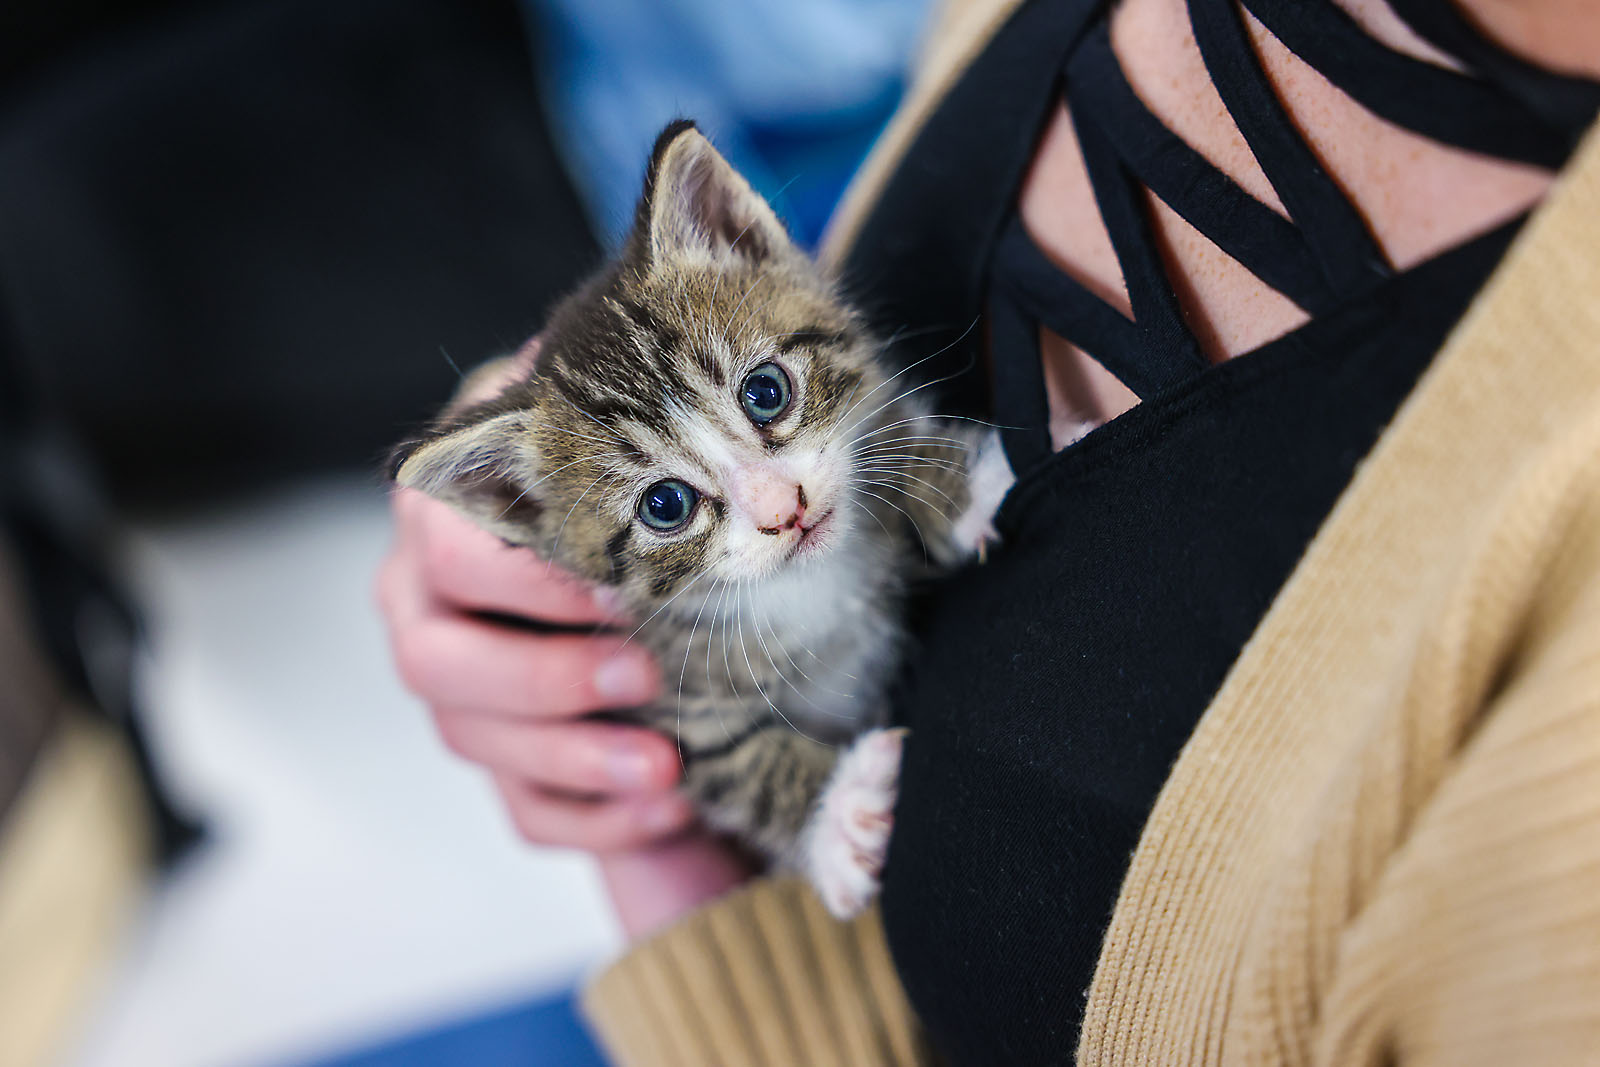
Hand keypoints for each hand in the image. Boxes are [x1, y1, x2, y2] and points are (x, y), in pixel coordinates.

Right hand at [376, 344, 751, 936]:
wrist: (667, 556)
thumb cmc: (639, 482)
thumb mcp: (627, 428)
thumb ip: (596, 397)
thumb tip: (568, 353)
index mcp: (446, 510)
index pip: (449, 544)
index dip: (527, 575)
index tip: (619, 590)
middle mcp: (427, 596)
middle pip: (434, 659)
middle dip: (541, 676)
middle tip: (643, 677)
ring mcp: (458, 683)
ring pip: (468, 738)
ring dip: (574, 757)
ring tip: (671, 767)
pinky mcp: (504, 757)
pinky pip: (520, 809)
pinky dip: (594, 817)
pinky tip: (669, 804)